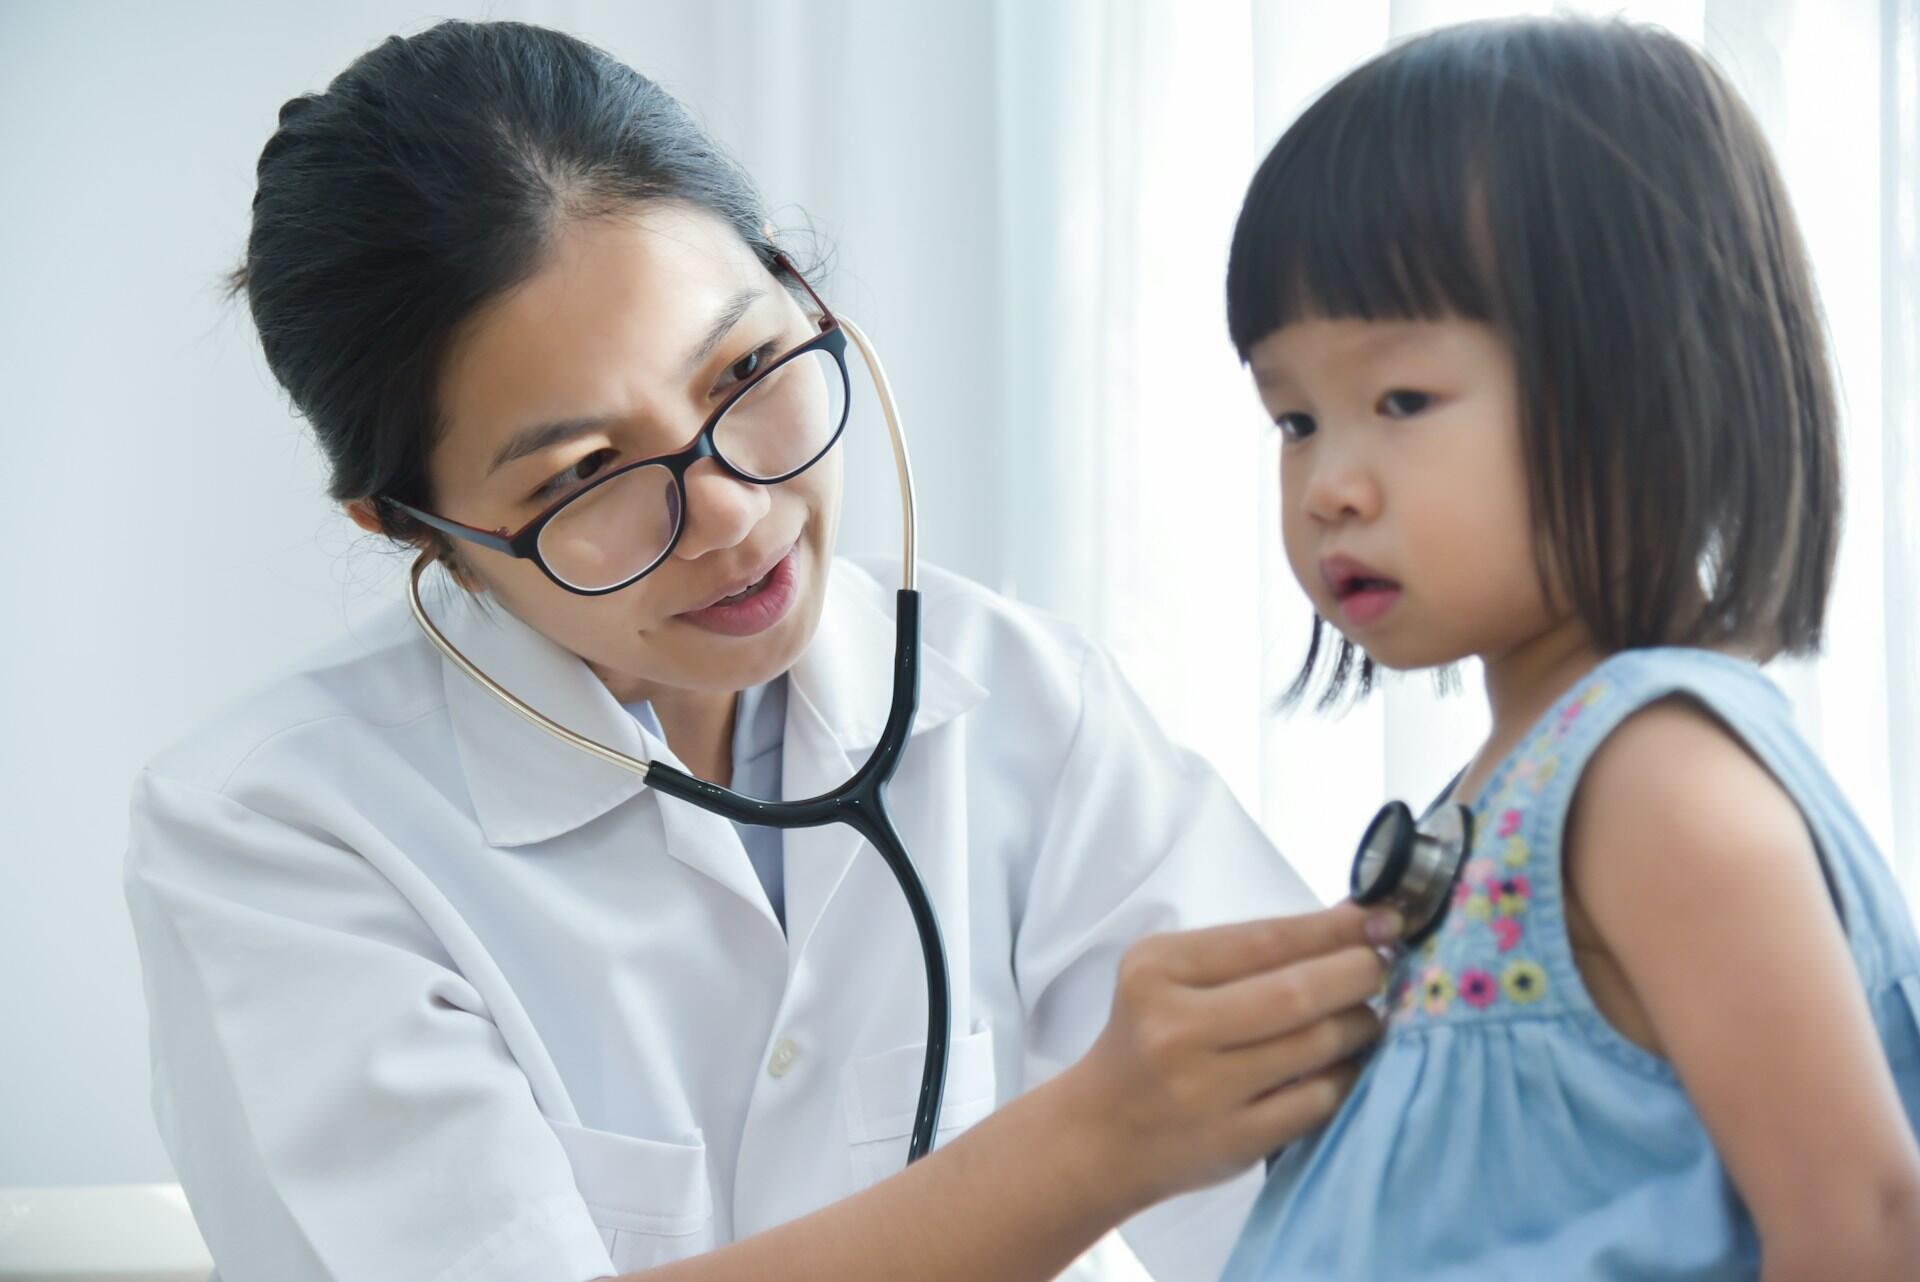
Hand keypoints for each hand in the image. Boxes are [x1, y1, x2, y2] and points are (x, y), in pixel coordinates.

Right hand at [1065, 901, 1399, 1209]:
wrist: (1103, 1132)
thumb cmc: (1149, 1039)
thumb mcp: (1174, 977)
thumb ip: (1255, 949)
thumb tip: (1352, 919)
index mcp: (1157, 970)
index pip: (1266, 940)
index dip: (1334, 930)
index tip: (1383, 921)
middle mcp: (1176, 1028)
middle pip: (1297, 993)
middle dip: (1358, 974)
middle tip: (1381, 969)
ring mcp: (1205, 1090)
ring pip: (1316, 1047)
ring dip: (1360, 1026)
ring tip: (1366, 1017)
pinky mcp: (1234, 1140)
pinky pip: (1318, 1100)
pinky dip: (1347, 1076)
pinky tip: (1348, 1064)